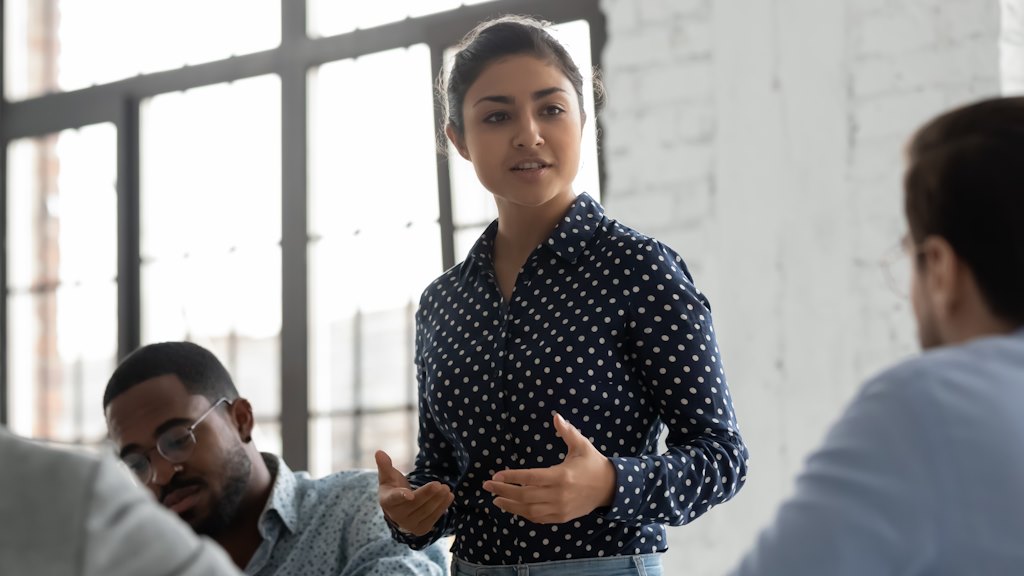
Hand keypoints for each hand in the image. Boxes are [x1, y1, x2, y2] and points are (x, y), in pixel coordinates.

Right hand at [375, 450, 453, 535]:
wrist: (399, 508)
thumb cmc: (393, 487)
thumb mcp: (388, 476)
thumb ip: (385, 465)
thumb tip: (379, 452)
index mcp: (387, 501)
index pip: (394, 498)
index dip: (402, 496)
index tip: (410, 494)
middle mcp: (397, 515)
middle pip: (415, 504)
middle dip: (428, 494)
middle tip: (440, 484)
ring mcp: (409, 524)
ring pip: (426, 511)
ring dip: (438, 500)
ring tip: (446, 488)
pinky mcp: (421, 529)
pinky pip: (433, 518)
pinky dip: (442, 507)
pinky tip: (449, 497)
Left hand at [482, 412, 615, 523]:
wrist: (610, 488)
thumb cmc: (593, 464)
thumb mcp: (582, 445)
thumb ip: (568, 432)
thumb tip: (556, 417)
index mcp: (561, 475)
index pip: (530, 477)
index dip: (511, 477)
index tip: (496, 475)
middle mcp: (559, 494)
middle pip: (525, 495)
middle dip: (503, 491)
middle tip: (488, 486)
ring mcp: (560, 508)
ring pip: (529, 510)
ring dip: (510, 505)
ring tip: (496, 499)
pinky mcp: (561, 517)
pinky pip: (538, 518)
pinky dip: (523, 513)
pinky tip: (513, 507)